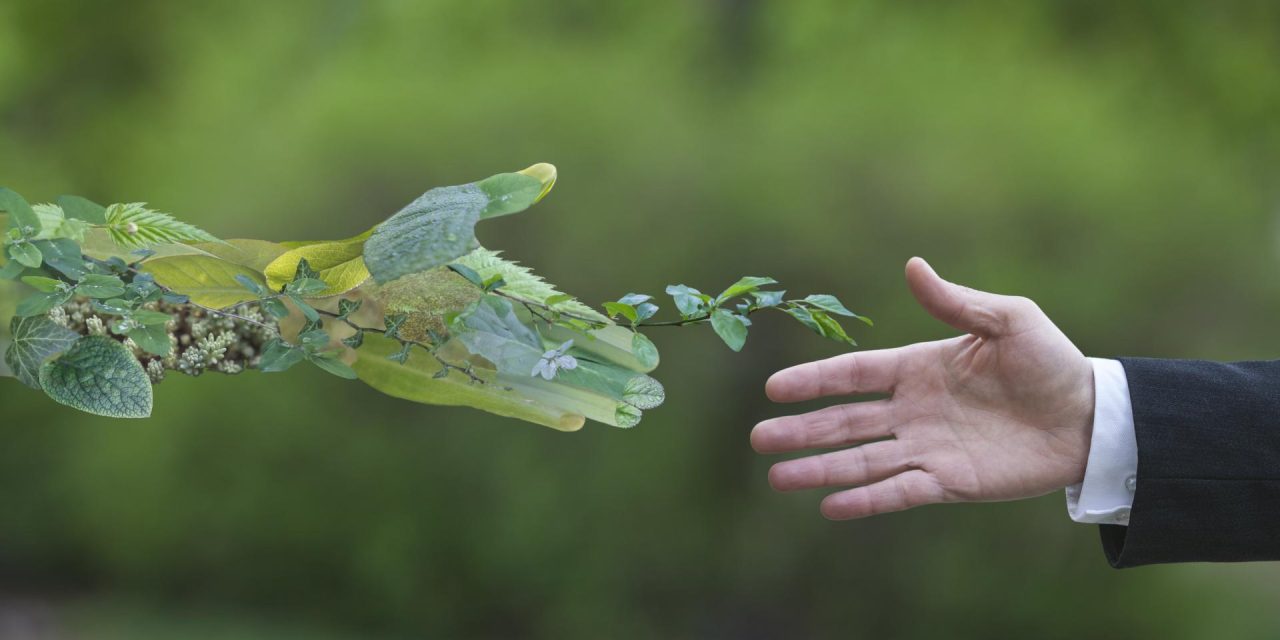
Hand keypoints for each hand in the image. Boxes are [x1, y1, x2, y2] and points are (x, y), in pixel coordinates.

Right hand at [752, 257, 1094, 518]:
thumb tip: (912, 266)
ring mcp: (927, 448)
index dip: (814, 380)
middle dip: (801, 431)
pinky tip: (830, 507)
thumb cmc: (1050, 362)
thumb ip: (956, 302)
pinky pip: (899, 491)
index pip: (854, 375)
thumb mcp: (1008, 319)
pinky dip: (866, 500)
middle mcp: (913, 410)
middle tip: (759, 438)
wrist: (1090, 417)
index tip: (774, 388)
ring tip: (778, 479)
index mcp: (919, 368)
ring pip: (861, 460)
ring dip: (820, 469)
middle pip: (844, 421)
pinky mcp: (949, 482)